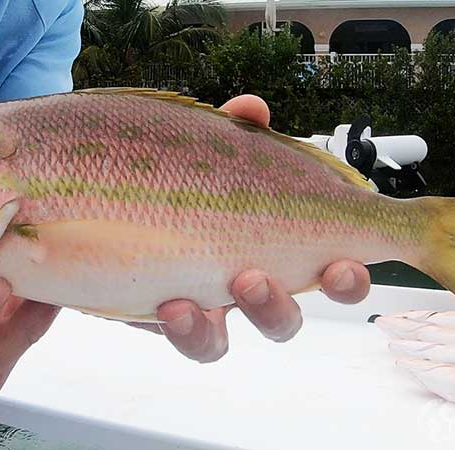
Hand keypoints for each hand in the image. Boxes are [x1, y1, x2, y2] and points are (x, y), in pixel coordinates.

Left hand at [136, 95, 370, 362]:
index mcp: (270, 243)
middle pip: (284, 317)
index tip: (347, 262)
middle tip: (294, 284)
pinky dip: (191, 329)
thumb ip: (232, 134)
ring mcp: (203, 304)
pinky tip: (176, 304)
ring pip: (236, 337)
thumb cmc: (170, 174)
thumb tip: (253, 108)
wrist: (106, 195)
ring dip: (254, 313)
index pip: (326, 270)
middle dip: (299, 301)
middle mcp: (240, 282)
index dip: (347, 278)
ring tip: (244, 280)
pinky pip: (193, 341)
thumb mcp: (204, 148)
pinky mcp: (167, 317)